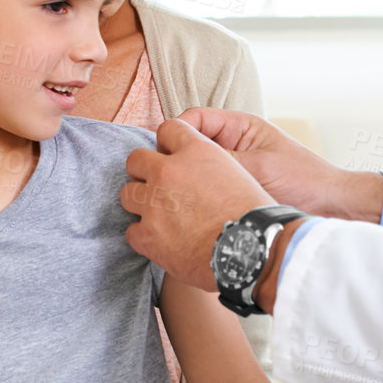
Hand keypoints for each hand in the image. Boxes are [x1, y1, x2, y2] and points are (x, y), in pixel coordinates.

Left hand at [123, 118, 274, 291]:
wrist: (253, 252)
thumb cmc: (256, 216)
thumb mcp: (240, 174)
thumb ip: (213, 168)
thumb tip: (204, 177)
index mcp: (197, 151)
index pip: (168, 130)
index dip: (169, 144)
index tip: (172, 158)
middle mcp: (169, 172)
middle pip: (136, 159)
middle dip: (144, 171)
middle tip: (159, 187)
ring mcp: (154, 204)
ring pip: (127, 193)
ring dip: (141, 202)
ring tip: (159, 215)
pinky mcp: (148, 235)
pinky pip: (131, 231)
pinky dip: (145, 236)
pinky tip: (162, 241)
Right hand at [179, 108, 382, 221]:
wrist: (332, 206)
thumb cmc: (304, 180)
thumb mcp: (259, 167)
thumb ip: (222, 162)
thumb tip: (182, 162)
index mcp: (240, 127)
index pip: (194, 119)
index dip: (174, 133)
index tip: (164, 152)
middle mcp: (234, 144)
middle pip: (190, 144)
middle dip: (176, 158)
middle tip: (163, 179)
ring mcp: (233, 168)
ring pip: (195, 170)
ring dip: (187, 181)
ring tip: (176, 196)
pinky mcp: (235, 191)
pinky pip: (207, 190)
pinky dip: (198, 198)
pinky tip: (191, 210)